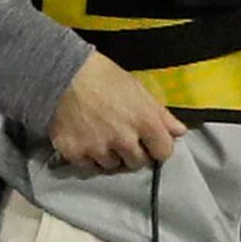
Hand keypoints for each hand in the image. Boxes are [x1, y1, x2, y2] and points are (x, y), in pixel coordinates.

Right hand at [45, 52, 183, 171]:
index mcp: (145, 122)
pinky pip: (88, 165)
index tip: (150, 143)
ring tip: (101, 140)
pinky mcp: (75, 153)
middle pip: (137, 163)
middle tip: (123, 141)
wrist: (61, 75)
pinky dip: (88, 157)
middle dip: (133, 153)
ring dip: (110, 156)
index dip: (157, 147)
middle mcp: (124, 140)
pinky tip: (85, 142)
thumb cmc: (103, 77)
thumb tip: (179, 131)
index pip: (164, 152)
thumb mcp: (138, 90)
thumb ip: (160, 114)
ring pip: (112, 166)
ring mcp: (98, 149)